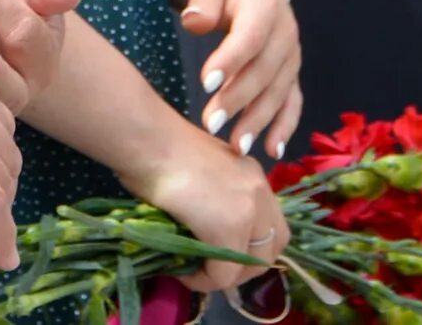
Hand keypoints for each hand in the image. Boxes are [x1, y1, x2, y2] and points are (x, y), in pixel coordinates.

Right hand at [123, 128, 287, 294]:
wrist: (148, 140)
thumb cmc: (160, 148)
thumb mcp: (200, 171)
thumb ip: (215, 197)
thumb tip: (203, 228)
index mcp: (253, 176)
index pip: (273, 226)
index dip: (253, 249)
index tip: (224, 257)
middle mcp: (259, 191)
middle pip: (273, 248)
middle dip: (246, 267)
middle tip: (216, 270)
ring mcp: (248, 210)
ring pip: (251, 266)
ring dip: (226, 276)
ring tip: (197, 272)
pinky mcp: (227, 229)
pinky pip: (223, 274)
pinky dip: (204, 281)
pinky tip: (182, 271)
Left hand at [182, 0, 301, 158]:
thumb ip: (204, 2)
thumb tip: (193, 21)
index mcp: (265, 5)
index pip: (249, 37)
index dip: (230, 61)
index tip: (205, 85)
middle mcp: (285, 33)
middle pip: (263, 71)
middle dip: (238, 100)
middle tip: (210, 125)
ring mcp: (292, 56)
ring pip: (278, 92)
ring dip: (258, 121)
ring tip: (236, 147)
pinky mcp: (291, 74)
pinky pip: (292, 102)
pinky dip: (284, 127)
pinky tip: (272, 151)